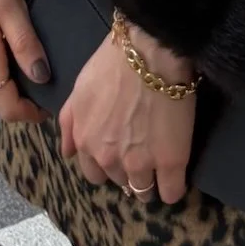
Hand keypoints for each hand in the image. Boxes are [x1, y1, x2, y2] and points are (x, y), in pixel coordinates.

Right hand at [0, 0, 49, 125]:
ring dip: (9, 93)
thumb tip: (41, 77)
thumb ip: (25, 42)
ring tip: (34, 72)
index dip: (32, 113)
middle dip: (22, 105)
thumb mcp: (9, 2)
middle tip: (50, 89)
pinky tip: (11, 59)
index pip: (7, 107)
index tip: (55, 104)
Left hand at [59, 23, 195, 204]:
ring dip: (150, 181)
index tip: (121, 155)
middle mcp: (108, 159)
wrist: (150, 52)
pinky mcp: (171, 162)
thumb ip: (69, 123)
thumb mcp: (79, 90)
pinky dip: (174, 188)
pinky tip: (176, 176)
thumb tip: (68, 153)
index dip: (109, 166)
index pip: (95, 174)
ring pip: (144, 190)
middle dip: (128, 172)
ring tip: (160, 165)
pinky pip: (172, 192)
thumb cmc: (113, 63)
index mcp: (86, 142)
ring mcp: (140, 163)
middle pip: (119, 182)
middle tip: (141, 153)